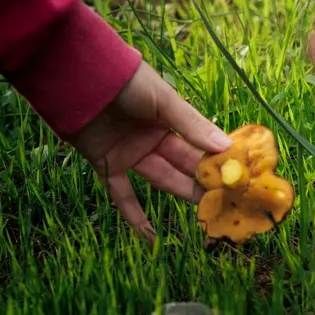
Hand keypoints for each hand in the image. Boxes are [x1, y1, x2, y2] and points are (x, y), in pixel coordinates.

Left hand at [67, 61, 232, 242]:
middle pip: (183, 164)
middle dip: (204, 182)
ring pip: (162, 179)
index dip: (217, 161)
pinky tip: (149, 238)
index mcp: (169, 118)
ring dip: (182, 194)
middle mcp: (152, 137)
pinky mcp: (106, 165)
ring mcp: (130, 153)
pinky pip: (122, 195)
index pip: (199, 144)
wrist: (77, 76)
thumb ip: (192, 125)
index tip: (238, 178)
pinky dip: (134, 216)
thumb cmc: (125, 81)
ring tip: (206, 215)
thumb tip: (226, 147)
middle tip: (228, 201)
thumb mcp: (163, 100)